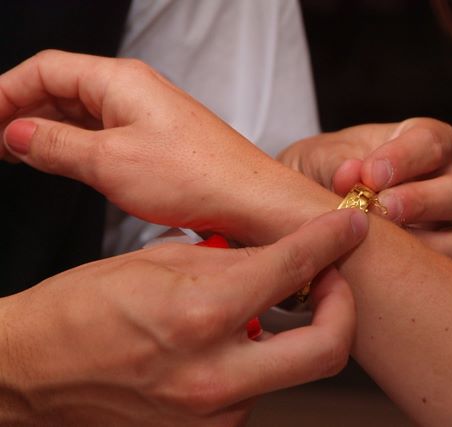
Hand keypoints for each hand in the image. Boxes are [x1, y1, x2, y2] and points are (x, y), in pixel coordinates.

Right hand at [0, 50, 303, 242]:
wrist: (251, 202)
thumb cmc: (197, 177)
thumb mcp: (110, 162)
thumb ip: (55, 145)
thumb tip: (16, 134)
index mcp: (121, 81)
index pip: (45, 69)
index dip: (6, 91)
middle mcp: (135, 91)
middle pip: (62, 87)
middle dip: (22, 110)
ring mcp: (149, 116)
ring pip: (83, 113)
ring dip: (47, 130)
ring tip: (17, 153)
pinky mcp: (159, 140)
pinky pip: (105, 133)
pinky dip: (77, 145)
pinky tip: (62, 162)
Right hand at [0, 209, 367, 425]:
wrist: (37, 368)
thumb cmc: (83, 308)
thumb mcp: (161, 261)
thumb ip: (232, 262)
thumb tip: (279, 256)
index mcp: (200, 314)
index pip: (294, 268)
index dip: (332, 240)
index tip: (348, 227)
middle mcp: (214, 373)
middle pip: (328, 348)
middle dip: (343, 307)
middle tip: (329, 280)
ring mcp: (214, 413)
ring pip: (291, 369)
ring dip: (290, 333)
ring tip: (255, 307)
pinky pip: (257, 388)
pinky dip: (255, 358)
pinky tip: (224, 339)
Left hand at [278, 118, 451, 267]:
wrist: (303, 213)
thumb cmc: (319, 175)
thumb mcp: (319, 159)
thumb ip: (336, 164)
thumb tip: (350, 175)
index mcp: (421, 142)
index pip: (431, 142)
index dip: (405, 158)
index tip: (370, 174)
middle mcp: (443, 182)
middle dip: (417, 202)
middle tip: (378, 209)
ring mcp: (444, 227)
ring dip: (422, 244)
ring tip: (377, 244)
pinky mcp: (438, 265)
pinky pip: (449, 274)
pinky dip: (421, 274)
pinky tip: (382, 270)